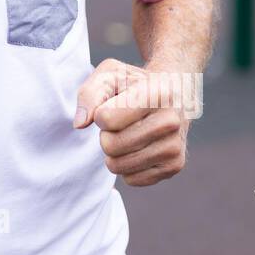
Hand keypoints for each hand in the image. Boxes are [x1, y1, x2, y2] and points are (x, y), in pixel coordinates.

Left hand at [73, 58, 191, 186]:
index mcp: (156, 93)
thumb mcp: (109, 76)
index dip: (100, 114)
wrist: (172, 95)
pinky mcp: (174, 167)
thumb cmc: (132, 85)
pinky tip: (139, 148)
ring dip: (114, 153)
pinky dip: (127, 166)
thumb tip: (80, 124)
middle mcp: (170, 121)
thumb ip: (89, 94)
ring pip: (118, 165)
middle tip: (119, 124)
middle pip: (110, 145)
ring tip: (128, 135)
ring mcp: (174, 146)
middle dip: (106, 135)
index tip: (112, 106)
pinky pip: (131, 179)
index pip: (105, 119)